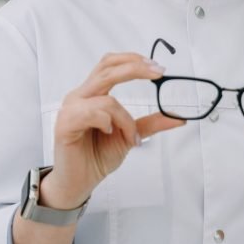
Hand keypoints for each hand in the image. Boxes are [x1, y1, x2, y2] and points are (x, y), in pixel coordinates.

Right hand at [42, 53, 185, 207]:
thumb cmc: (97, 156)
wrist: (79, 182)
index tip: (158, 68)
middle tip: (159, 73)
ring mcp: (70, 109)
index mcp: (92, 94)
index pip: (109, 64)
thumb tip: (178, 117)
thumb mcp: (131, 136)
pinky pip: (92, 113)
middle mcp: (80, 96)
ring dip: (125, 118)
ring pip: (107, 99)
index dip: (132, 60)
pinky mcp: (65, 124)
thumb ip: (151, 123)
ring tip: (130, 136)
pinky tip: (108, 133)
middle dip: (135, 69)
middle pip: (106, 69)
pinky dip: (108, 122)